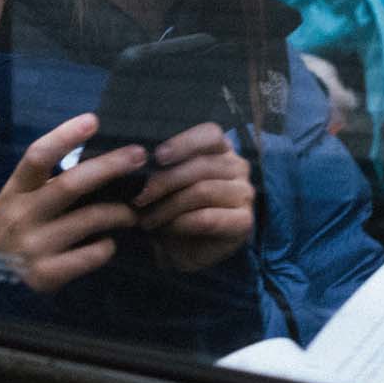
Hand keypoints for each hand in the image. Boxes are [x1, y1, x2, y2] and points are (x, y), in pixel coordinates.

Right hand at [0, 114, 142, 293]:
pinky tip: (108, 243)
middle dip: (110, 166)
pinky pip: (90, 256)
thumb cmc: (16, 229)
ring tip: (132, 212)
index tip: (93, 120)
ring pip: (89, 219)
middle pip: (70, 183)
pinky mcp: (45, 275)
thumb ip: (48, 182)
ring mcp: (32, 246)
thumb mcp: (20, 201)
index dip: (64, 136)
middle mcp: (21, 215)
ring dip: (119, 212)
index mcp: (14, 191)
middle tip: (139, 155)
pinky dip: (106, 247)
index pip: (37, 156)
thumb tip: (98, 156)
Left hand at [134, 122, 254, 272]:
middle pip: (202, 165)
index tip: (157, 157)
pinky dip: (181, 223)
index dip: (184, 143)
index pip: (211, 134)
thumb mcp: (165, 182)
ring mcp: (244, 193)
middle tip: (140, 198)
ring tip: (147, 218)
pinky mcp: (244, 221)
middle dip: (165, 181)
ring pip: (202, 191)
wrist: (183, 249)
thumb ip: (161, 166)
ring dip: (168, 206)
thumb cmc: (172, 207)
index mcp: (221, 149)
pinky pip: (208, 218)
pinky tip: (167, 228)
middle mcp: (238, 166)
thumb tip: (139, 156)